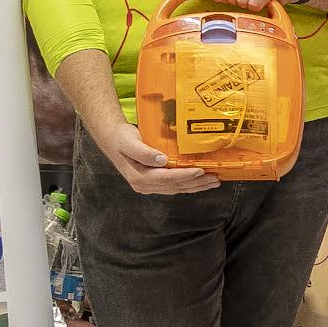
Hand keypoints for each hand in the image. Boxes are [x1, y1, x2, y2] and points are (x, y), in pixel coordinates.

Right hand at [99, 114, 218, 195]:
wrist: (112, 139)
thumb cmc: (121, 138)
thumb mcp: (129, 142)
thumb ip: (144, 152)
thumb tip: (161, 160)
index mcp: (140, 178)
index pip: (167, 179)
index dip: (185, 175)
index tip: (200, 171)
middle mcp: (145, 185)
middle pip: (175, 186)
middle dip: (196, 183)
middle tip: (215, 179)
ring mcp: (149, 185)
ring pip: (177, 188)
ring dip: (196, 186)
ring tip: (213, 182)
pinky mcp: (154, 182)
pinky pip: (174, 185)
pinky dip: (188, 184)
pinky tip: (200, 181)